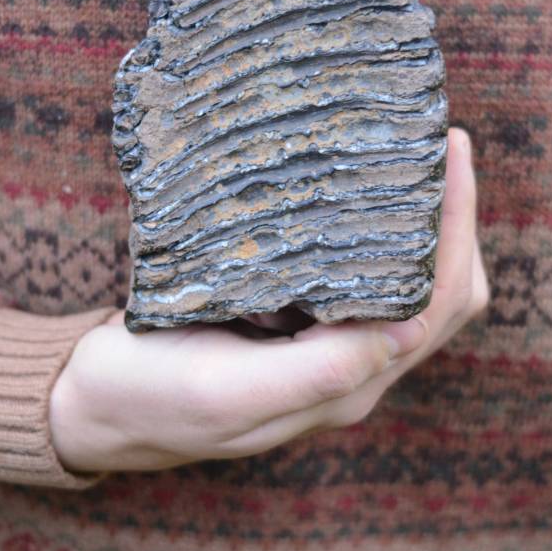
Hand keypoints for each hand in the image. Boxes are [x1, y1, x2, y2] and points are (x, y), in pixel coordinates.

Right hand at [49, 128, 487, 472]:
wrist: (98, 404)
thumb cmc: (150, 397)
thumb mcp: (225, 391)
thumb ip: (316, 373)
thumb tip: (407, 335)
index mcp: (344, 388)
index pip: (432, 307)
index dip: (454, 232)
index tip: (450, 153)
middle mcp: (349, 370)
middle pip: (439, 297)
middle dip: (452, 223)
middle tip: (440, 146)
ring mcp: (327, 349)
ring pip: (407, 286)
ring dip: (421, 228)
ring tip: (412, 160)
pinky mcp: (299, 328)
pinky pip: (361, 278)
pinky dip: (377, 235)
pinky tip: (357, 191)